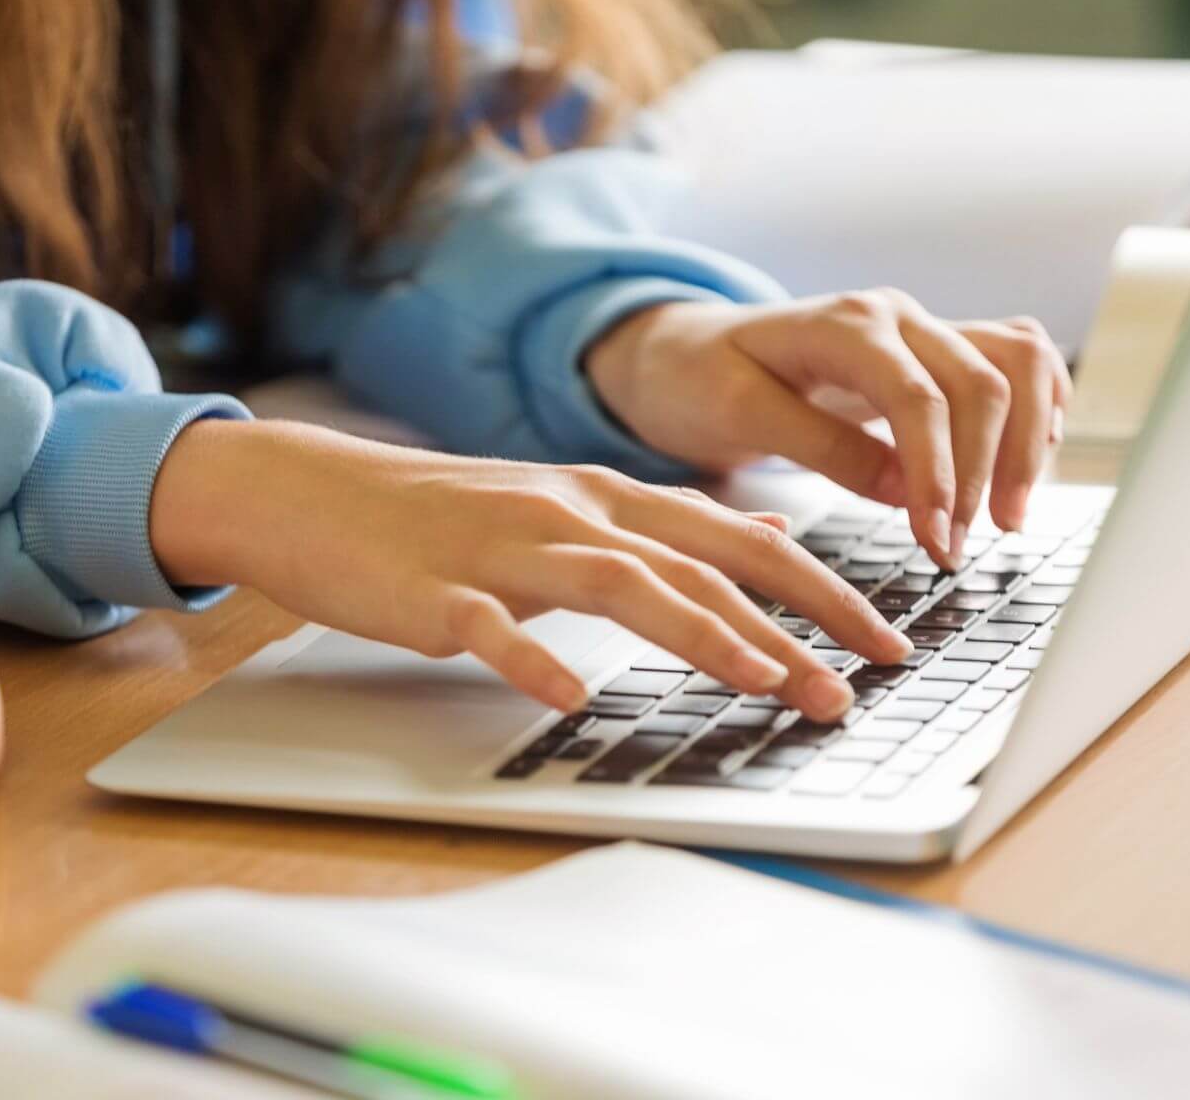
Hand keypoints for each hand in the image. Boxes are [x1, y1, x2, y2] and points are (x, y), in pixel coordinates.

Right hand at [152, 421, 912, 721]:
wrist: (306, 491)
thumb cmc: (434, 516)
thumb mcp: (556, 507)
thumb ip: (653, 529)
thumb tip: (760, 540)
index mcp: (600, 494)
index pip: (735, 535)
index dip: (819, 584)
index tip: (883, 638)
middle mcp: (567, 511)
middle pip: (701, 558)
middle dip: (793, 619)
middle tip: (861, 680)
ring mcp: (499, 548)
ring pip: (619, 583)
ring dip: (702, 635)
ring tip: (767, 684)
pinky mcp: (433, 590)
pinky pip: (491, 627)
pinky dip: (534, 659)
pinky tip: (571, 698)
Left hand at [585, 291, 1072, 568]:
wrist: (689, 351)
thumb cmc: (701, 379)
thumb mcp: (739, 415)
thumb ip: (823, 447)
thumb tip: (905, 490)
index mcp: (844, 326)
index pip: (918, 398)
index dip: (937, 473)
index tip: (938, 539)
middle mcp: (896, 316)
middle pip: (983, 383)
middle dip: (984, 473)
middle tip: (958, 549)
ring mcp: (923, 327)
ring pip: (1020, 362)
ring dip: (1026, 442)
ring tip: (1006, 519)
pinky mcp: (935, 350)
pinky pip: (1016, 360)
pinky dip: (1035, 409)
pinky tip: (1024, 466)